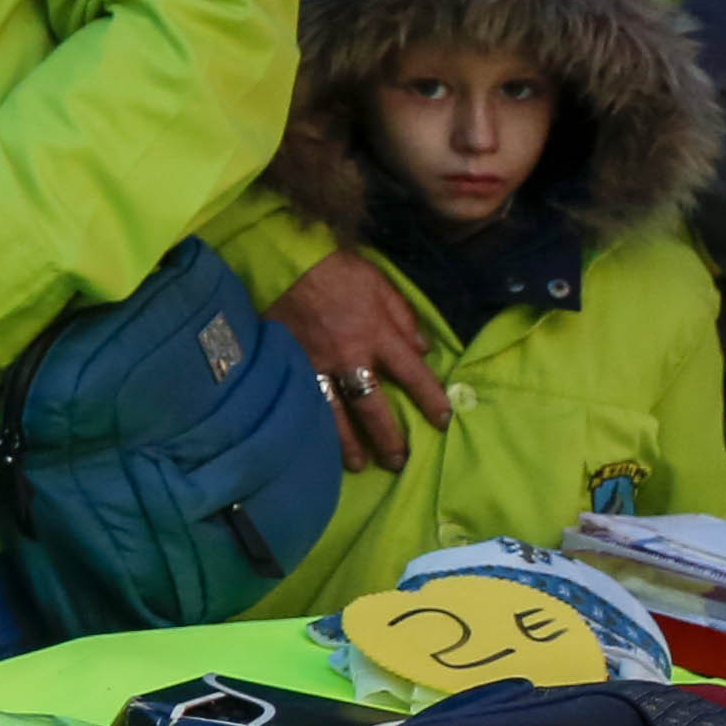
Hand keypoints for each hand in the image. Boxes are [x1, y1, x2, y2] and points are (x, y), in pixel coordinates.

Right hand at [266, 248, 458, 471]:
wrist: (282, 260)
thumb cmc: (336, 270)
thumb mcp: (379, 283)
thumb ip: (403, 316)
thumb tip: (423, 348)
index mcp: (377, 334)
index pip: (413, 376)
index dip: (431, 400)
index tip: (443, 421)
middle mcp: (349, 356)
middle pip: (373, 407)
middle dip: (388, 438)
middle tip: (398, 461)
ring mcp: (315, 364)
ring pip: (335, 415)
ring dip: (347, 443)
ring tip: (357, 464)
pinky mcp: (288, 364)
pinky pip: (302, 402)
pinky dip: (312, 425)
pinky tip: (316, 442)